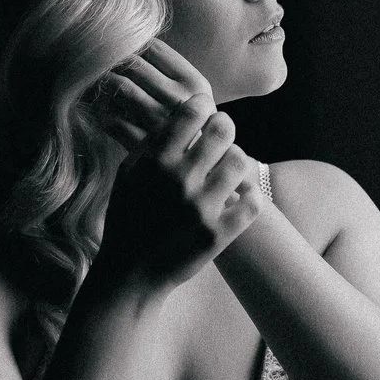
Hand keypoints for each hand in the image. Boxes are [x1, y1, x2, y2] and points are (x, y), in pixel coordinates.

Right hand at [91, 41, 262, 292]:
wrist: (129, 274)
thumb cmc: (127, 218)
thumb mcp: (127, 174)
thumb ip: (152, 143)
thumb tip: (180, 114)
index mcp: (155, 162)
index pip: (192, 112)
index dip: (202, 106)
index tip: (203, 112)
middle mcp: (180, 181)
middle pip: (224, 130)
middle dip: (225, 127)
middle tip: (221, 134)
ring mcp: (202, 208)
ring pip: (241, 161)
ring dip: (236, 160)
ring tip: (228, 167)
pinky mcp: (219, 234)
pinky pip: (252, 201)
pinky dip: (248, 195)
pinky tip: (238, 195)